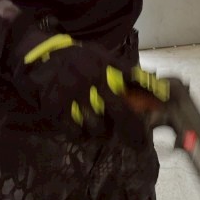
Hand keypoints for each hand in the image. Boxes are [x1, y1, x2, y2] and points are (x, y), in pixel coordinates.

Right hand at [10, 31, 168, 145]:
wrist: (38, 56)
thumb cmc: (73, 58)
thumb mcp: (99, 56)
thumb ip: (122, 69)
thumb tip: (151, 83)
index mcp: (104, 65)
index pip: (134, 81)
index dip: (150, 98)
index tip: (161, 112)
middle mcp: (92, 79)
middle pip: (120, 111)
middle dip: (133, 130)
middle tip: (139, 143)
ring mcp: (74, 95)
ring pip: (98, 126)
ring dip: (104, 135)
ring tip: (106, 135)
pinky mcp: (58, 108)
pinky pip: (76, 131)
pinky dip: (82, 136)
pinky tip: (85, 133)